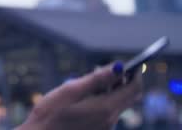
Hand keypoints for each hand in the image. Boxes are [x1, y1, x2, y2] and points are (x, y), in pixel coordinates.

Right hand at [18, 64, 142, 129]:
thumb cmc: (51, 113)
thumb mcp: (71, 90)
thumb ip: (97, 79)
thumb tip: (119, 66)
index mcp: (106, 108)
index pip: (134, 89)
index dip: (135, 74)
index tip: (131, 64)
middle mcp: (110, 120)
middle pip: (128, 97)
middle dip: (123, 81)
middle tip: (106, 70)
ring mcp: (105, 127)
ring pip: (116, 104)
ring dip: (109, 90)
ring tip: (86, 84)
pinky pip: (107, 112)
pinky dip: (102, 101)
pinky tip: (82, 99)